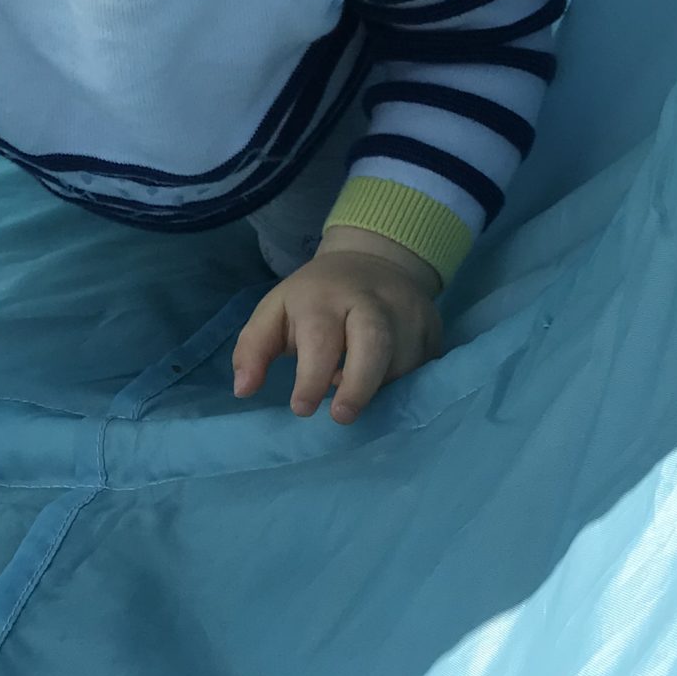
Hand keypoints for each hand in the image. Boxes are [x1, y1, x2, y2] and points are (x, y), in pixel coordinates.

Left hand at [231, 226, 442, 424]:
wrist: (374, 260)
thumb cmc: (314, 298)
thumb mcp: (274, 311)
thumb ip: (253, 349)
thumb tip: (243, 390)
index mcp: (324, 296)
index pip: (321, 337)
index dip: (311, 376)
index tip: (301, 408)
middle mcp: (371, 300)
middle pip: (373, 342)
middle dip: (358, 385)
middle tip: (342, 416)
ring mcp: (409, 311)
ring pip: (402, 362)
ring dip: (379, 387)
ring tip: (355, 389)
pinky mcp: (433, 326)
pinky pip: (422, 366)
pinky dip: (403, 383)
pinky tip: (384, 381)